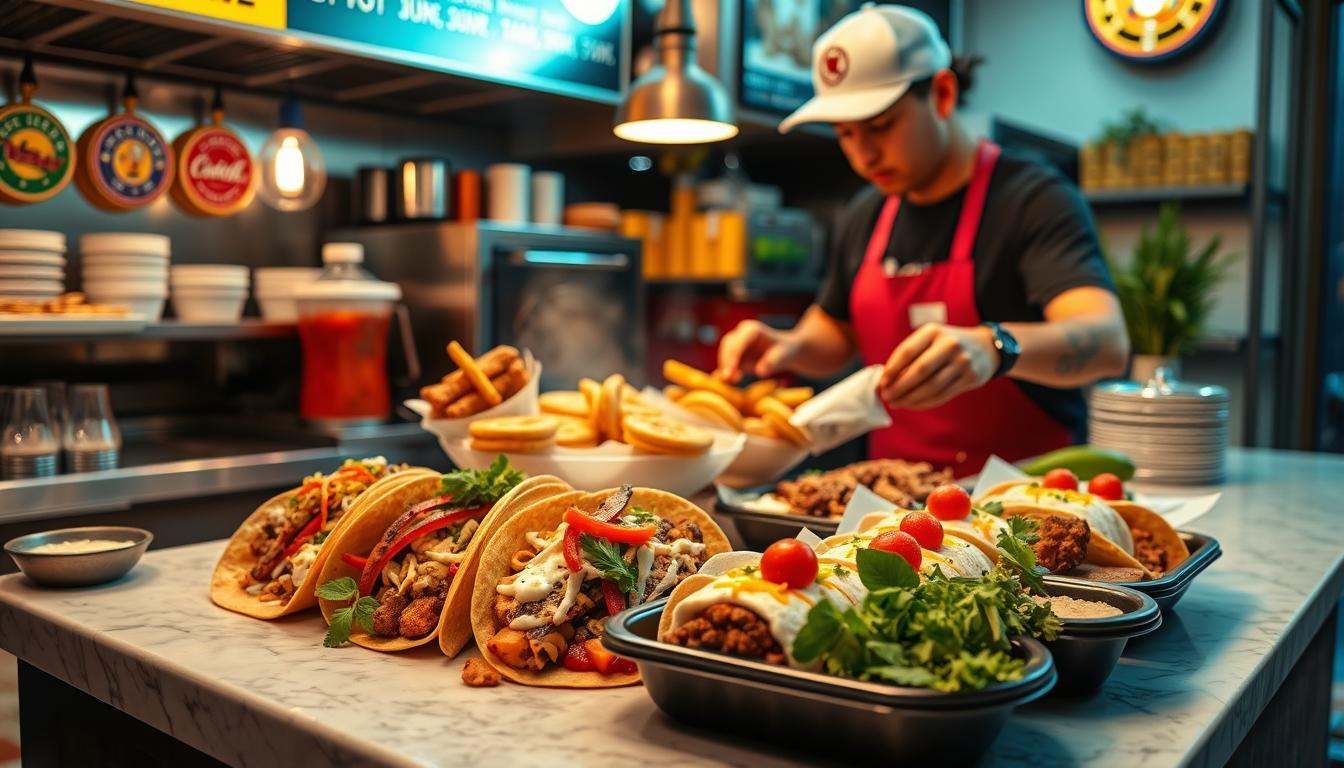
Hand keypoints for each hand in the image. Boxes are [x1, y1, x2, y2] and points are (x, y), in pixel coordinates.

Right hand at [716, 320, 797, 382]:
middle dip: (727, 361)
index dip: (733, 356)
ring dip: (725, 367)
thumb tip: (760, 372)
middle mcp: (742, 334)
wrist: (786, 353)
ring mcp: (737, 344)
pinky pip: (727, 363)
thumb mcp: (784, 356)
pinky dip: (727, 371)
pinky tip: (730, 381)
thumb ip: (773, 362)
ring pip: (725, 354)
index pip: (739, 342)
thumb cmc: (786, 351)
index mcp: (752, 329)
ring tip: (730, 381)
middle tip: (727, 377)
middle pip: (728, 346)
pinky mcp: (736, 355)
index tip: (732, 370)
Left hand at [877, 324, 998, 409]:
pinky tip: (913, 405)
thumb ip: (911, 355)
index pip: (907, 351)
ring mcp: (962, 361)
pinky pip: (943, 395)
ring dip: (910, 399)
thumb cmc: (947, 344)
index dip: (892, 369)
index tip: (881, 383)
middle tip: (887, 397)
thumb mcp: (931, 338)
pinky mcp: (970, 378)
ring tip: (897, 403)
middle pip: (919, 371)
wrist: (986, 347)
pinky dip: (924, 403)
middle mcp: (949, 344)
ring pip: (931, 386)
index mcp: (934, 331)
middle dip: (899, 387)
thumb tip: (886, 380)